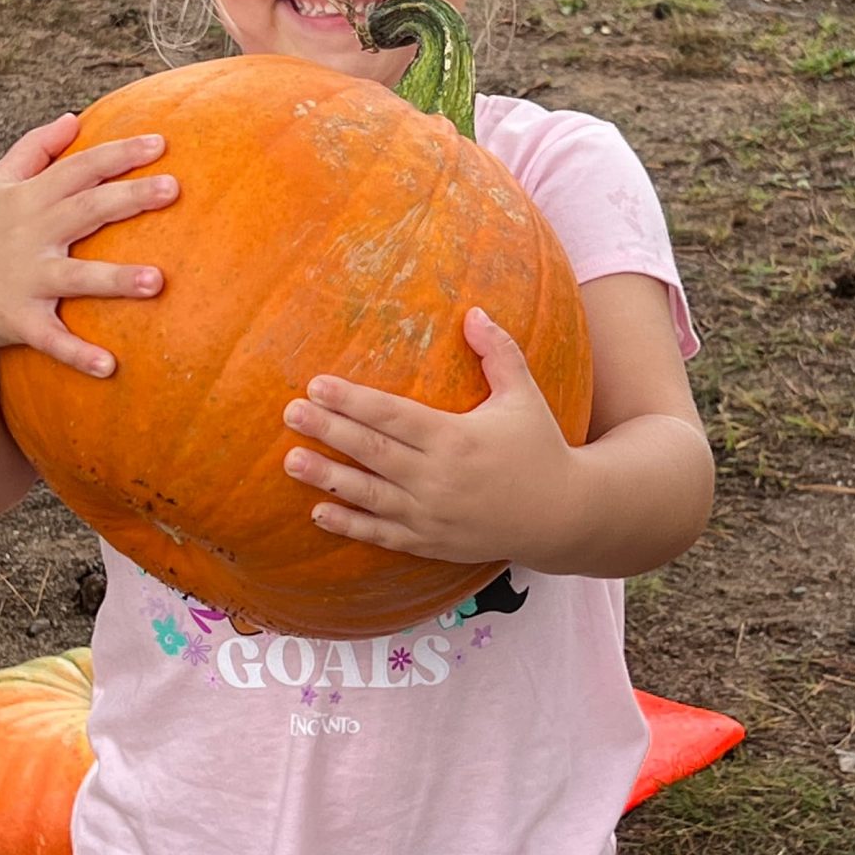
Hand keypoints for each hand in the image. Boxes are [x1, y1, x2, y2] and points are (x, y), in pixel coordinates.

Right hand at [0, 112, 178, 375]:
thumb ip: (34, 149)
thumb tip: (72, 118)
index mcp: (30, 199)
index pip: (80, 168)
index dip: (118, 153)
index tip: (161, 143)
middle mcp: (31, 234)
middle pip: (85, 210)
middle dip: (128, 198)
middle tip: (173, 188)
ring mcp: (24, 278)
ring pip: (75, 277)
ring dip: (114, 280)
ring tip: (158, 282)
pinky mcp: (16, 319)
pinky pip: (50, 338)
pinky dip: (76, 353)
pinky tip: (110, 367)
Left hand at [281, 307, 580, 565]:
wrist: (565, 516)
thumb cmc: (541, 448)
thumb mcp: (524, 395)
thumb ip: (498, 353)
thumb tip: (474, 312)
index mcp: (455, 438)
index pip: (392, 415)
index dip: (352, 400)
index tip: (317, 384)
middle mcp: (438, 478)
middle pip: (371, 451)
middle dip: (327, 430)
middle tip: (289, 412)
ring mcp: (432, 515)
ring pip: (369, 495)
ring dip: (327, 478)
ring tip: (290, 460)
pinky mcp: (431, 542)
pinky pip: (383, 535)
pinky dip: (350, 526)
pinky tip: (318, 512)